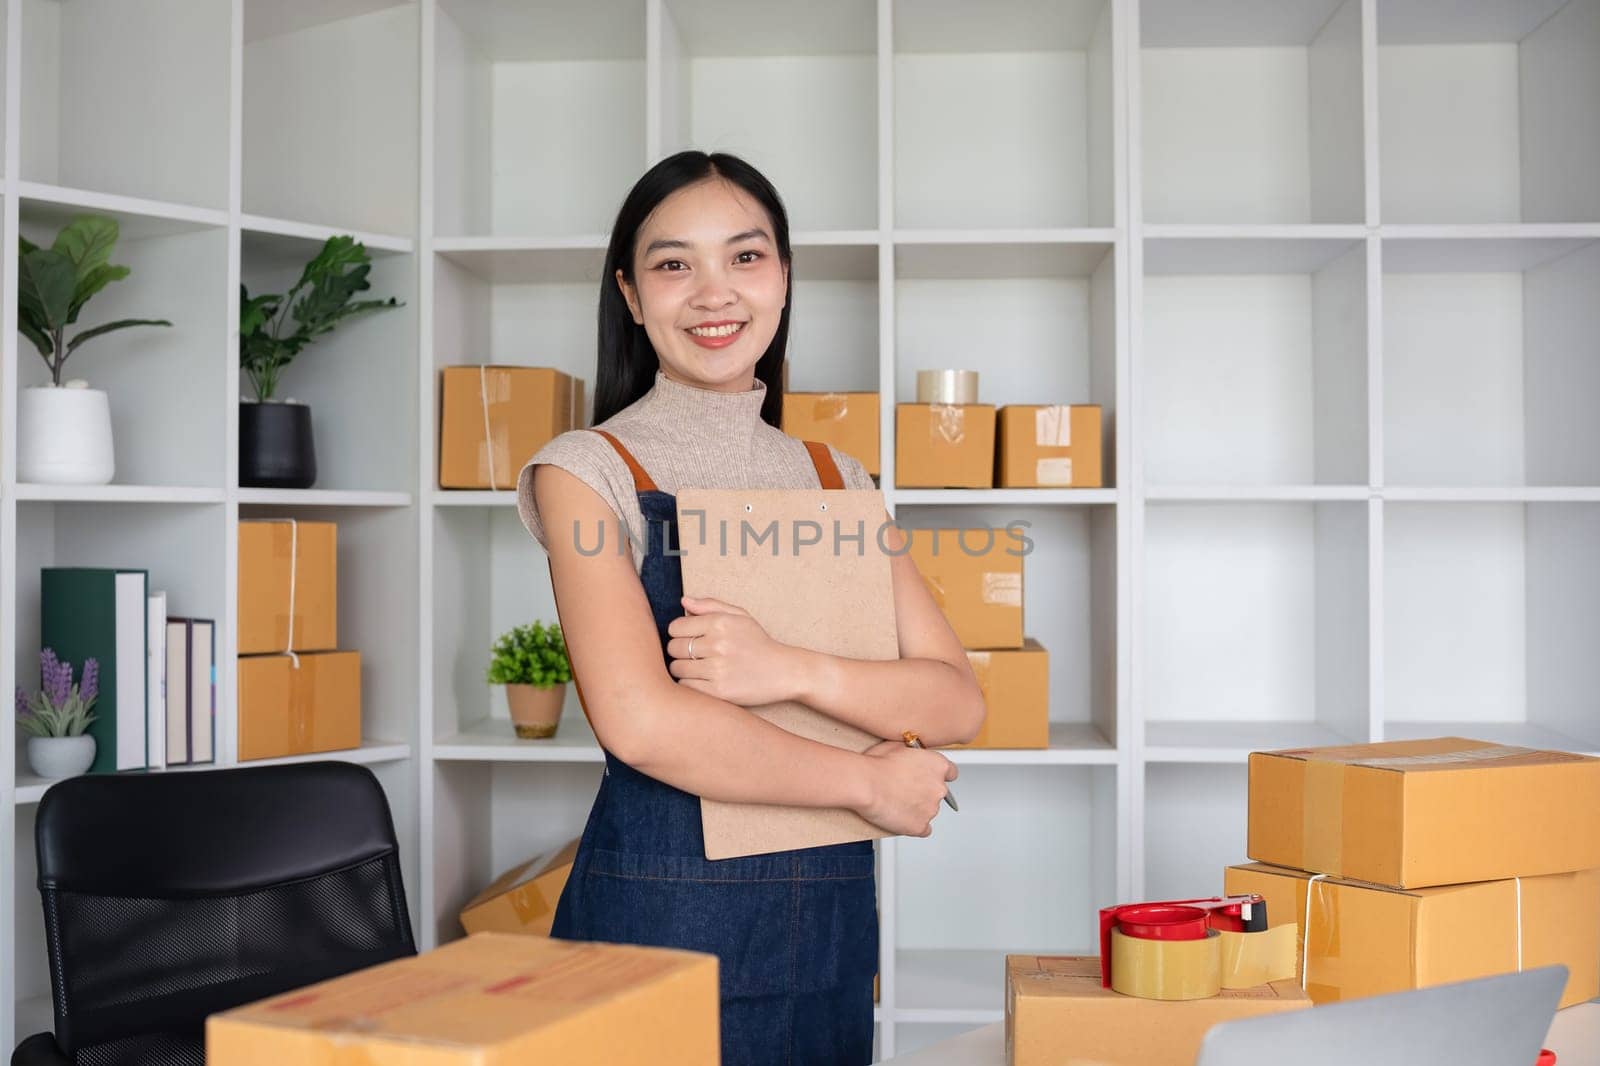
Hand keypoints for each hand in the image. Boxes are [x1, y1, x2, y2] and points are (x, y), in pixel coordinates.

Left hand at [666, 595, 800, 705]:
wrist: (784, 671)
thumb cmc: (758, 643)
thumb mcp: (740, 616)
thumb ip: (710, 605)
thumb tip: (683, 601)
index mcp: (720, 623)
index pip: (676, 627)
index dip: (679, 633)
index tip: (688, 638)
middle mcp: (718, 644)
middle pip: (673, 648)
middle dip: (678, 651)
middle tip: (693, 655)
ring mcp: (718, 669)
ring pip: (677, 669)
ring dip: (683, 669)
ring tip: (698, 669)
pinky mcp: (719, 691)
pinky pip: (686, 686)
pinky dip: (690, 684)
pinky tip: (703, 681)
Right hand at [856, 740, 958, 836]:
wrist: (865, 784)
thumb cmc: (877, 764)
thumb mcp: (898, 746)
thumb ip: (912, 753)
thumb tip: (909, 754)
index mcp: (938, 765)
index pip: (950, 772)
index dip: (937, 775)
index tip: (930, 777)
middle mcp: (939, 788)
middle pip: (938, 793)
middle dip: (924, 792)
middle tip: (905, 790)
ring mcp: (931, 809)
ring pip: (929, 811)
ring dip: (917, 808)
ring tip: (896, 803)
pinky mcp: (920, 826)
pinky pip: (923, 830)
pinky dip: (914, 826)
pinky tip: (902, 819)